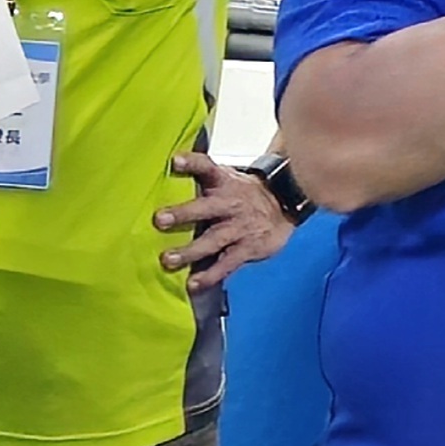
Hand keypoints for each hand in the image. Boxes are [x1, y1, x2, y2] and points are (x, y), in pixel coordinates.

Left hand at [164, 160, 291, 294]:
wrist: (285, 204)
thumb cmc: (245, 192)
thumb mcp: (226, 177)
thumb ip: (200, 175)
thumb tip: (166, 167)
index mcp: (223, 182)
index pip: (206, 167)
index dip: (191, 162)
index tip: (175, 161)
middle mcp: (231, 203)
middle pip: (205, 207)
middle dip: (183, 213)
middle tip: (159, 220)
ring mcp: (240, 227)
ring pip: (213, 239)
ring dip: (190, 251)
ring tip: (168, 259)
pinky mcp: (248, 248)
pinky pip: (227, 263)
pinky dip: (210, 275)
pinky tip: (193, 283)